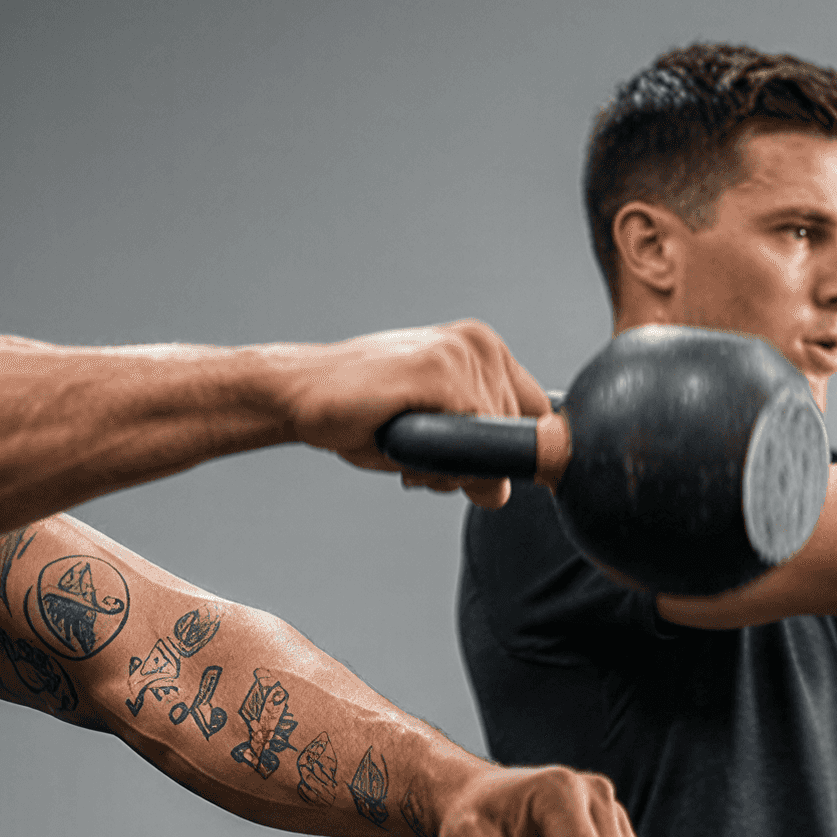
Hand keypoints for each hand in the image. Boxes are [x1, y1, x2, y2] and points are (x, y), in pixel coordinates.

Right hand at [274, 320, 556, 507]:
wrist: (301, 395)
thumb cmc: (362, 414)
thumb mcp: (431, 442)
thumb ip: (472, 461)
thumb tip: (502, 493)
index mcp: (484, 350)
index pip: (535, 415)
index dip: (511, 453)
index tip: (474, 467)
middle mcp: (480, 343)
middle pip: (518, 436)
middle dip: (473, 465)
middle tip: (420, 458)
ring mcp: (461, 352)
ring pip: (493, 442)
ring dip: (449, 466)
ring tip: (406, 446)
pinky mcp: (439, 370)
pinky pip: (469, 437)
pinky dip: (438, 458)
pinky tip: (402, 440)